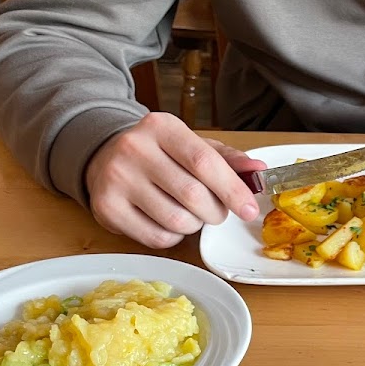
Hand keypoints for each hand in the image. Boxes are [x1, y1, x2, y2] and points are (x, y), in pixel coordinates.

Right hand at [85, 112, 265, 247]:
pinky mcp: (106, 207)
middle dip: (216, 212)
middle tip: (216, 212)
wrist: (105, 158)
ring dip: (194, 226)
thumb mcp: (191, 146)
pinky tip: (167, 221)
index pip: (204, 162)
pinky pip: (157, 238)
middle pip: (193, 195)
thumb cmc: (159, 154)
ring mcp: (116, 178)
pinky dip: (173, 237)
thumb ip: (227, 159)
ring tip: (189, 213)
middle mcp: (134, 148)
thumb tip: (258, 170)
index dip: (232, 190)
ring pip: (177, 221)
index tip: (249, 209)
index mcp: (161, 127)